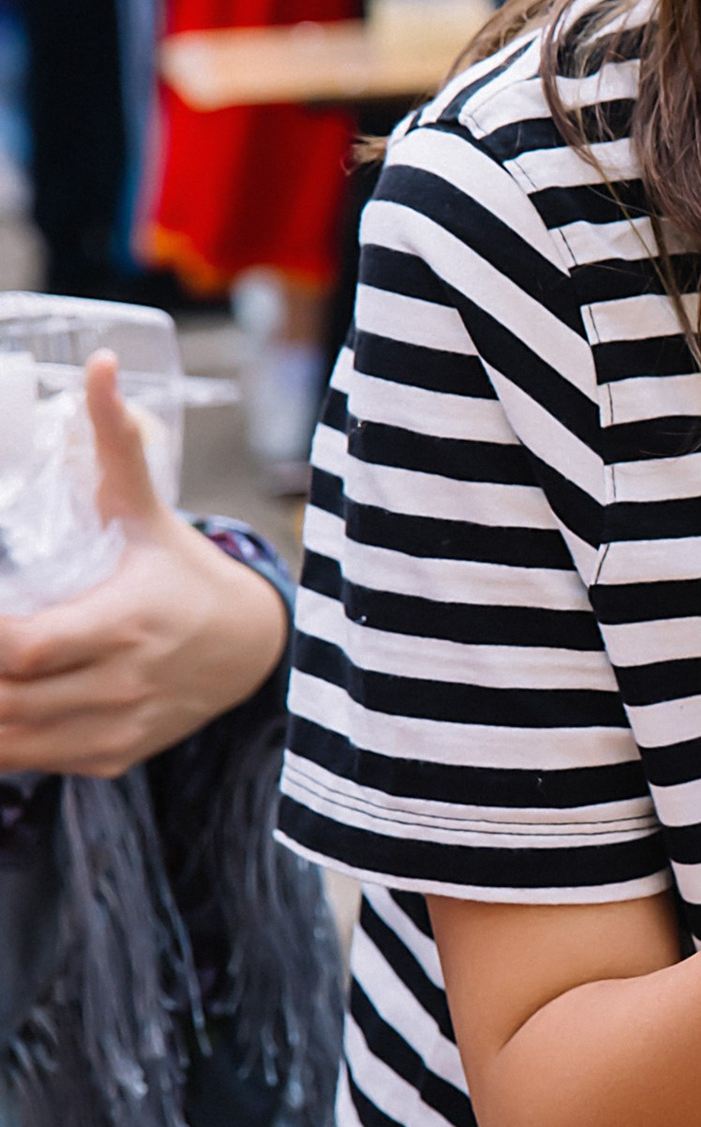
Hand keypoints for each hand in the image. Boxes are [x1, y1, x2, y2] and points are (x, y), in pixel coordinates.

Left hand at [0, 357, 287, 777]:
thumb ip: (114, 442)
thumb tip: (99, 364)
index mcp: (126, 622)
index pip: (26, 646)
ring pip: (16, 740)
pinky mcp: (113, 757)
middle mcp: (122, 685)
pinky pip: (36, 763)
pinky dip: (4, 744)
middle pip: (10, 699)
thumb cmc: (181, 573)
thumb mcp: (148, 511)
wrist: (250, 649)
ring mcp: (117, 729)